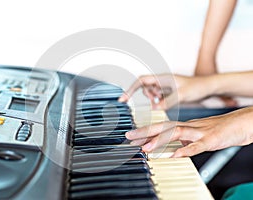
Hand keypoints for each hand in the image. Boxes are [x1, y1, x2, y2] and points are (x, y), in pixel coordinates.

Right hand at [118, 74, 212, 109]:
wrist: (209, 89)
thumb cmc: (198, 87)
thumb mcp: (182, 95)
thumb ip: (168, 101)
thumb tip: (155, 108)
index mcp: (163, 78)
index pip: (141, 81)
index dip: (130, 89)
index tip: (123, 99)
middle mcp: (162, 82)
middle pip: (145, 88)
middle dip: (148, 96)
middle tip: (157, 101)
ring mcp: (165, 88)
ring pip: (151, 94)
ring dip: (154, 101)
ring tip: (164, 103)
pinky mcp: (169, 94)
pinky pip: (158, 99)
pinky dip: (159, 103)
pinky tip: (167, 104)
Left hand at [126, 107, 252, 156]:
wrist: (243, 122)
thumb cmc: (221, 129)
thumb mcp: (198, 135)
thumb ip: (185, 140)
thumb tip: (172, 148)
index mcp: (186, 126)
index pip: (161, 127)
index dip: (145, 131)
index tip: (131, 136)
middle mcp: (190, 126)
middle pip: (164, 126)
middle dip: (145, 131)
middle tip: (129, 136)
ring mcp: (200, 132)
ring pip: (177, 133)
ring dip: (160, 140)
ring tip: (146, 147)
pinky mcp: (212, 139)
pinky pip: (198, 145)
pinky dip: (186, 149)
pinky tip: (176, 155)